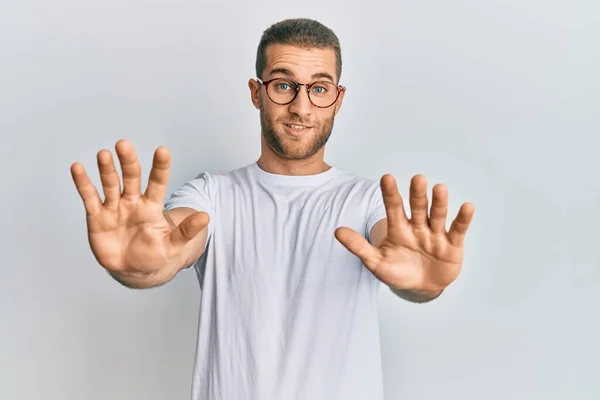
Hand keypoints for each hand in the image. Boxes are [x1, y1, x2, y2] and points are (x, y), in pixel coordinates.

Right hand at [70, 139, 208, 276]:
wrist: (132, 270)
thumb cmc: (154, 254)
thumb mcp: (172, 246)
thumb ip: (186, 232)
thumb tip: (206, 217)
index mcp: (152, 206)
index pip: (157, 182)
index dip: (160, 167)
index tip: (162, 150)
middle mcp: (133, 202)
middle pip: (131, 177)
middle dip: (128, 162)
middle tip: (124, 144)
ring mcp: (114, 207)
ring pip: (110, 184)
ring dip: (107, 169)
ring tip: (104, 154)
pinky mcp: (97, 217)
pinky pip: (89, 197)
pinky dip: (83, 183)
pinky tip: (77, 167)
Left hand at [335, 174, 473, 294]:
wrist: (420, 287)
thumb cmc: (397, 271)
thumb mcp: (376, 262)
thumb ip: (359, 246)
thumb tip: (337, 230)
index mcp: (398, 228)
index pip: (393, 208)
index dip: (390, 194)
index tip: (387, 178)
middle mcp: (417, 226)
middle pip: (418, 207)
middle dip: (417, 194)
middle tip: (417, 179)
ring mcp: (435, 234)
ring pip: (437, 215)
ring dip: (439, 202)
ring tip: (439, 188)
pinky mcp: (452, 245)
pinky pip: (457, 230)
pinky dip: (463, 218)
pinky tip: (467, 206)